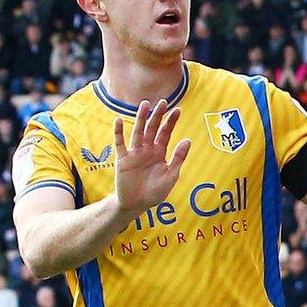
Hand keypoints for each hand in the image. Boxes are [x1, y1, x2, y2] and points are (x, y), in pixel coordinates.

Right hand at [114, 99, 191, 214]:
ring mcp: (135, 153)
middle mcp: (148, 149)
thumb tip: (187, 140)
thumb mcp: (171, 175)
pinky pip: (120, 144)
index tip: (178, 110)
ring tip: (144, 104)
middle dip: (158, 115)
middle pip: (153, 128)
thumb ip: (178, 158)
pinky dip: (118, 133)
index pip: (166, 133)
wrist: (137, 204)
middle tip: (163, 102)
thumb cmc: (156, 191)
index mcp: (160, 152)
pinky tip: (118, 121)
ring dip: (140, 119)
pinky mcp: (123, 160)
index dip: (171, 122)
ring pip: (138, 132)